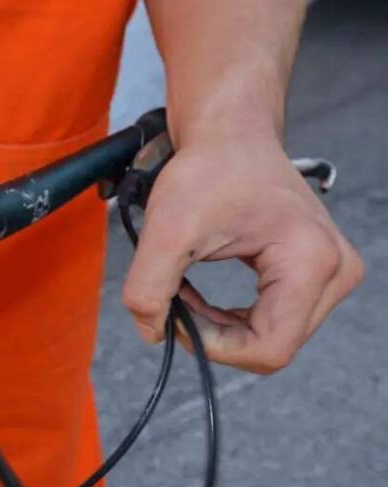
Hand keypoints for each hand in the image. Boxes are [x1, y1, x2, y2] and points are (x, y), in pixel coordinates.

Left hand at [123, 134, 362, 373]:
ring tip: (185, 291)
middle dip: (214, 335)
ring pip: (269, 340)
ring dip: (219, 328)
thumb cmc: (210, 170)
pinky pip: (270, 325)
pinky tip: (201, 294)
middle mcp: (336, 273)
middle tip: (174, 298)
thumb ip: (149, 287)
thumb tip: (152, 332)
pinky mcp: (315, 277)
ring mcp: (331, 277)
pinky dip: (228, 319)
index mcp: (312, 262)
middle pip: (271, 348)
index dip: (213, 345)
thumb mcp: (167, 228)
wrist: (232, 137)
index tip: (174, 314)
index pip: (268, 348)